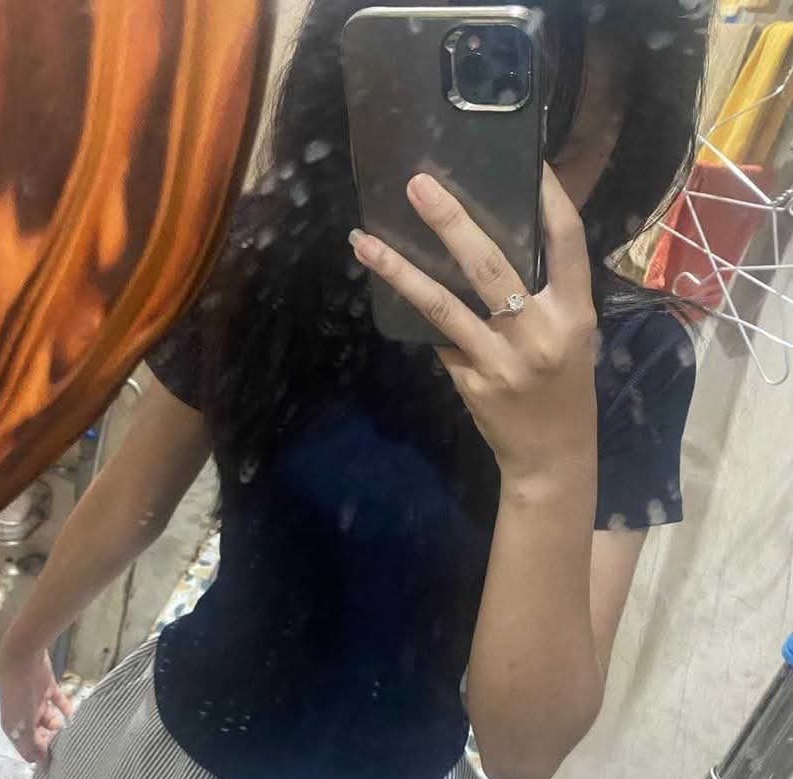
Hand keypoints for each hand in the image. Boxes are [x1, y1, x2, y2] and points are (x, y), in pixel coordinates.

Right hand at [0, 645, 71, 762]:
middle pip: (40, 734)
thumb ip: (31, 742)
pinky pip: (58, 702)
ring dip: (59, 725)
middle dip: (51, 741)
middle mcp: (24, 717)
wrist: (22, 658)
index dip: (39, 756)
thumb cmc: (18, 693)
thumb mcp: (22, 723)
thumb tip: (39, 762)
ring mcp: (36, 702)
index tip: (56, 763)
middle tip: (69, 746)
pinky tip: (75, 716)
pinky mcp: (47, 688)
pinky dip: (66, 709)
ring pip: (50, 719)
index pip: (27, 748)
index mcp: (14, 727)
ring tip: (74, 733)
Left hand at [349, 166, 597, 482]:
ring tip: (365, 241)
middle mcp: (540, 332)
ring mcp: (501, 359)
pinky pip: (439, 340)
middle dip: (451, 221)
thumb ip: (545, 295)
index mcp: (575, 313)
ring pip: (443, 305)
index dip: (548, 197)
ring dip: (400, 270)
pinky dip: (417, 315)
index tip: (525, 160)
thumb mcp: (572, 336)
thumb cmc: (566, 390)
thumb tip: (495, 246)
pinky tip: (389, 290)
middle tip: (416, 184)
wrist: (553, 458)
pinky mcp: (471, 382)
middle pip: (490, 265)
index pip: (567, 242)